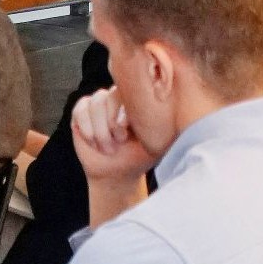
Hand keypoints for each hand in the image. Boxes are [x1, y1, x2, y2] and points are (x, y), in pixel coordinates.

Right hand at [70, 88, 156, 225]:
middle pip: (109, 96)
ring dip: (100, 131)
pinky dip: (87, 129)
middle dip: (111, 124)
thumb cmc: (140, 156)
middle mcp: (118, 96)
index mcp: (137, 100)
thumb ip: (165, 124)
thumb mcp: (158, 141)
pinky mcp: (82, 111)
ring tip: (108, 147)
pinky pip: (80, 110)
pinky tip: (94, 142)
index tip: (125, 131)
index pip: (129, 90)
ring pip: (95, 104)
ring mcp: (99, 102)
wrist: (117, 173)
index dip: (124, 110)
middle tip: (118, 142)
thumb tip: (182, 107)